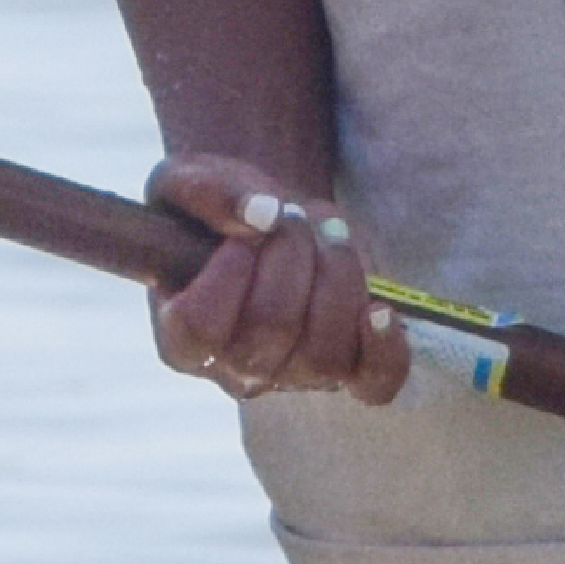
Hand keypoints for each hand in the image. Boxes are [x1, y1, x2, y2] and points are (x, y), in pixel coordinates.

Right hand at [142, 153, 412, 408]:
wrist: (271, 220)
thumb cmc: (219, 208)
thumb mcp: (190, 180)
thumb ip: (209, 191)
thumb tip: (260, 213)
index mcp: (180, 339)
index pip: (199, 329)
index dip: (226, 273)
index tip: (243, 231)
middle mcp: (234, 370)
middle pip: (270, 328)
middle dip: (290, 253)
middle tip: (292, 214)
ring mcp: (293, 376)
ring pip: (324, 353)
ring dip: (336, 278)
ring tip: (329, 234)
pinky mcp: (345, 371)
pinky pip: (374, 383)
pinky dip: (384, 351)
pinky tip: (380, 308)